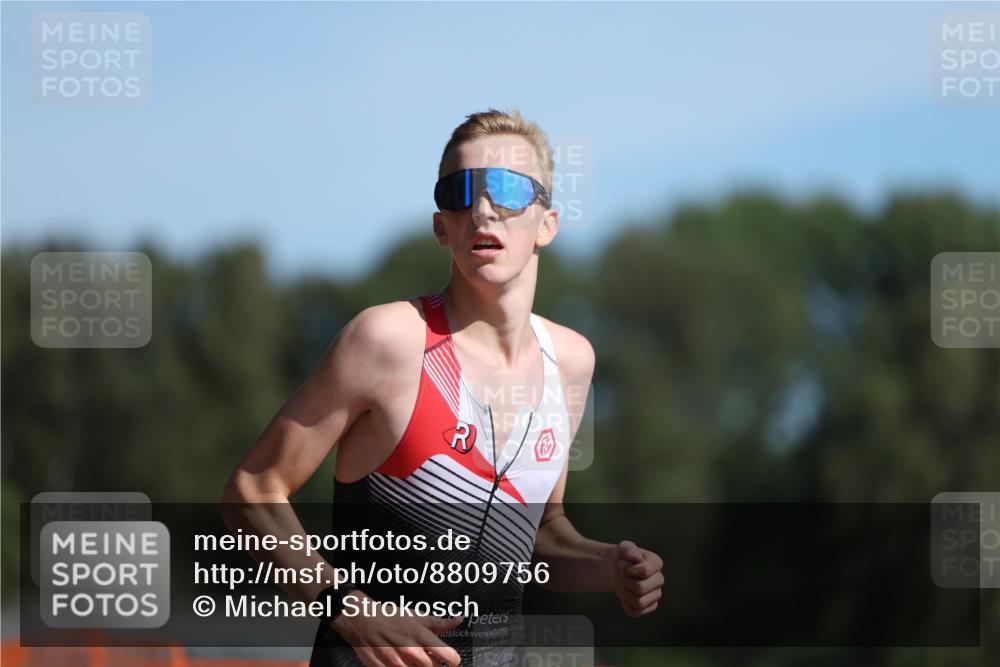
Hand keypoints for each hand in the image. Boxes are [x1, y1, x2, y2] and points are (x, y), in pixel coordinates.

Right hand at [331, 591, 462, 666]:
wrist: (362, 620)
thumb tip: (459, 619)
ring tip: (413, 659)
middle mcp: (411, 651)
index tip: (451, 660)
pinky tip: (401, 662)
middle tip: (428, 658)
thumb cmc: (390, 617)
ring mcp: (397, 663)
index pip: (448, 656)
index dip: (453, 660)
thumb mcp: (416, 616)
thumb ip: (439, 622)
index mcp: (421, 636)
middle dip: (434, 665)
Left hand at [609, 540, 663, 617]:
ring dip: (625, 593)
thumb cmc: (622, 558)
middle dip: (625, 581)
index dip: (628, 569)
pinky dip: (625, 604)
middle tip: (621, 575)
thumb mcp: (623, 548)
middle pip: (641, 588)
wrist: (617, 570)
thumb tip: (636, 558)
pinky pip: (635, 612)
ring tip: (624, 585)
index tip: (622, 564)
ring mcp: (656, 594)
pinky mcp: (650, 607)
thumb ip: (629, 549)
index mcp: (656, 563)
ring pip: (638, 602)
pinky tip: (626, 595)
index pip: (644, 571)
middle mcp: (659, 579)